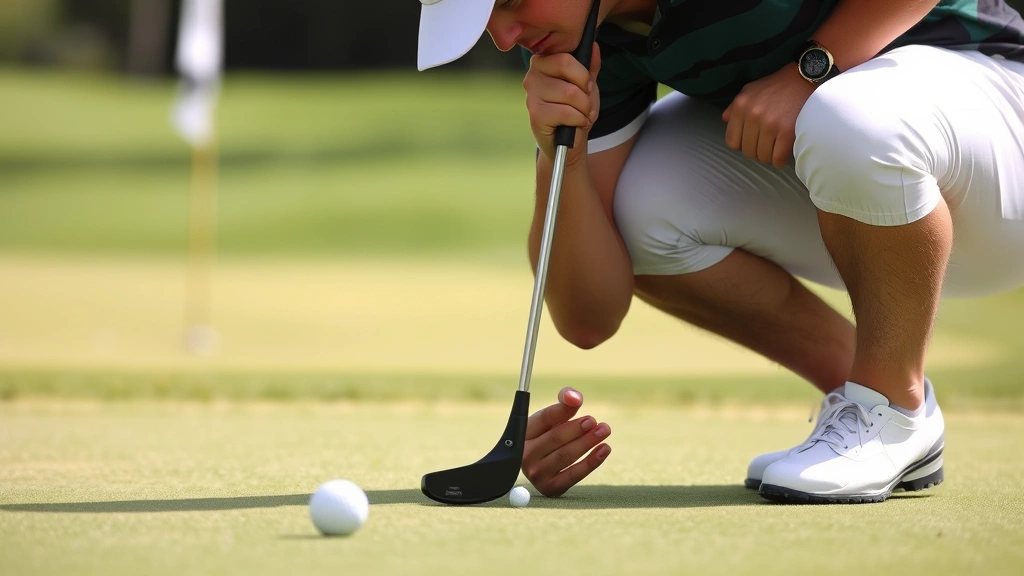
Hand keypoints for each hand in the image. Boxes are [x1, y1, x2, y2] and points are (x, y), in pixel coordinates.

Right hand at [522, 386, 611, 496]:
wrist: (539, 468)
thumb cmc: (547, 437)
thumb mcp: (550, 419)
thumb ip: (563, 403)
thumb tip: (575, 397)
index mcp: (522, 433)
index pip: (544, 418)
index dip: (563, 410)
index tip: (580, 402)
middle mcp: (525, 454)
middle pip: (555, 438)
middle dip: (577, 428)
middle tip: (594, 421)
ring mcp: (536, 473)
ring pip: (565, 455)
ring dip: (587, 442)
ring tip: (604, 430)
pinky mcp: (550, 488)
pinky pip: (573, 475)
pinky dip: (591, 462)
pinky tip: (604, 449)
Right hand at [523, 43, 601, 166]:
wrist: (567, 142)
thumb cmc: (574, 110)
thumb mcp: (586, 86)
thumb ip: (590, 66)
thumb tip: (593, 46)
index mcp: (542, 63)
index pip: (564, 56)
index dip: (582, 72)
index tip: (586, 85)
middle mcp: (532, 76)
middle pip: (566, 67)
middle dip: (584, 89)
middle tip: (586, 102)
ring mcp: (531, 96)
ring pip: (569, 92)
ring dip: (584, 108)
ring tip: (583, 115)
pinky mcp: (536, 115)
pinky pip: (566, 111)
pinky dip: (579, 119)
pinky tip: (577, 124)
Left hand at [723, 63, 815, 166]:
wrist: (806, 78)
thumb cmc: (778, 86)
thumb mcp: (751, 90)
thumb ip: (735, 106)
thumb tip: (725, 119)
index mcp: (741, 106)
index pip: (732, 142)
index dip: (743, 144)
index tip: (753, 140)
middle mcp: (753, 115)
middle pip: (748, 151)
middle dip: (757, 151)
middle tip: (768, 144)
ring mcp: (769, 124)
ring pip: (763, 156)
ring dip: (770, 155)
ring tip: (777, 146)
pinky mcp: (787, 131)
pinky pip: (778, 158)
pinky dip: (781, 160)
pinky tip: (785, 151)